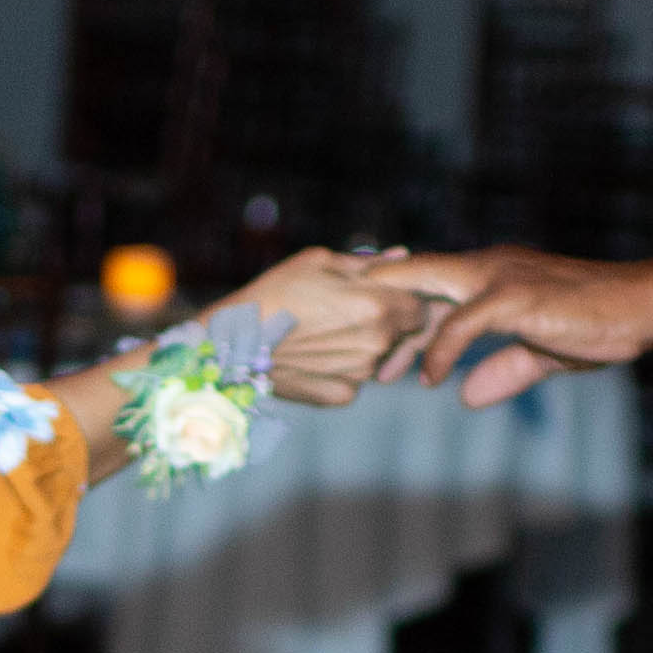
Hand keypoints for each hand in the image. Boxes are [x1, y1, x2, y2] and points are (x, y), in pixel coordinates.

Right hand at [214, 246, 434, 406]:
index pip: (419, 305)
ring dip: (363, 344)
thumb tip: (402, 257)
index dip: (404, 297)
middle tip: (346, 311)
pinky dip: (342, 366)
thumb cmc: (273, 294)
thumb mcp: (318, 263)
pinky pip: (355, 377)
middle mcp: (376, 343)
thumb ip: (367, 263)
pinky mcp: (342, 395)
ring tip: (322, 332)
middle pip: (402, 332)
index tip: (383, 294)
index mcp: (377, 306)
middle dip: (386, 320)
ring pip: (378, 355)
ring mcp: (360, 374)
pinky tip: (313, 354)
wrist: (232, 346)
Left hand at [369, 242, 652, 405]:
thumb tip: (465, 396)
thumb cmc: (597, 323)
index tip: (377, 344)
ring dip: (402, 338)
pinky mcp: (511, 296)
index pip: (429, 284)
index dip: (401, 311)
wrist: (639, 307)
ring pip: (427, 294)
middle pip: (415, 284)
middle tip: (365, 364)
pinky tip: (429, 379)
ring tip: (382, 375)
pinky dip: (439, 351)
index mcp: (490, 274)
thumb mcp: (540, 353)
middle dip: (385, 320)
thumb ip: (502, 370)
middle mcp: (486, 266)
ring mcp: (497, 277)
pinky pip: (460, 324)